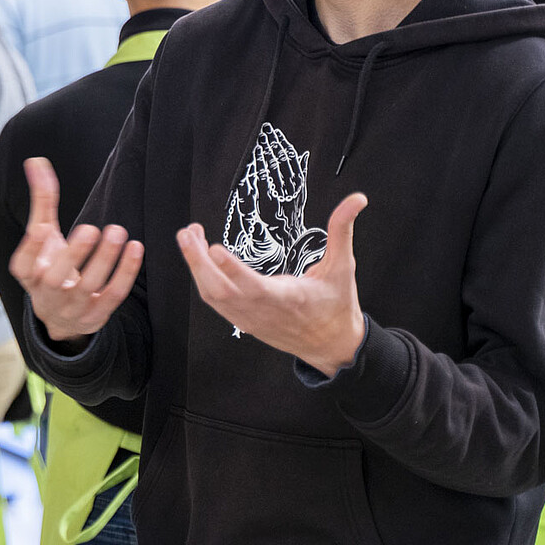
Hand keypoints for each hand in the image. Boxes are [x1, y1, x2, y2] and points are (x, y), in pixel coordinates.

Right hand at [10, 157, 142, 343]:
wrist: (61, 315)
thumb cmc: (50, 263)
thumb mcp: (43, 235)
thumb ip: (42, 201)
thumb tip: (36, 161)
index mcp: (28, 274)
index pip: (24, 264)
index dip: (32, 248)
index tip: (42, 228)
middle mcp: (47, 294)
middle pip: (56, 278)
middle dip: (73, 254)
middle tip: (89, 229)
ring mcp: (72, 307)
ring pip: (89, 286)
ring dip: (105, 260)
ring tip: (117, 232)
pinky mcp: (97, 315)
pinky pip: (114, 295)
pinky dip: (125, 272)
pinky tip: (136, 247)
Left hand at [177, 192, 368, 376]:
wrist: (332, 345)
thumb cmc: (337, 305)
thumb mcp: (343, 267)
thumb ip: (343, 231)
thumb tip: (357, 198)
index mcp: (288, 299)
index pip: (255, 287)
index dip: (232, 269)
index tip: (214, 248)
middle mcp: (263, 311)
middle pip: (221, 291)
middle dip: (198, 263)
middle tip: (187, 234)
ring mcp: (249, 319)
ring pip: (213, 296)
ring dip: (196, 267)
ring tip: (188, 236)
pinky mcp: (242, 322)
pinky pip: (215, 302)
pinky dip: (202, 279)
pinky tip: (198, 257)